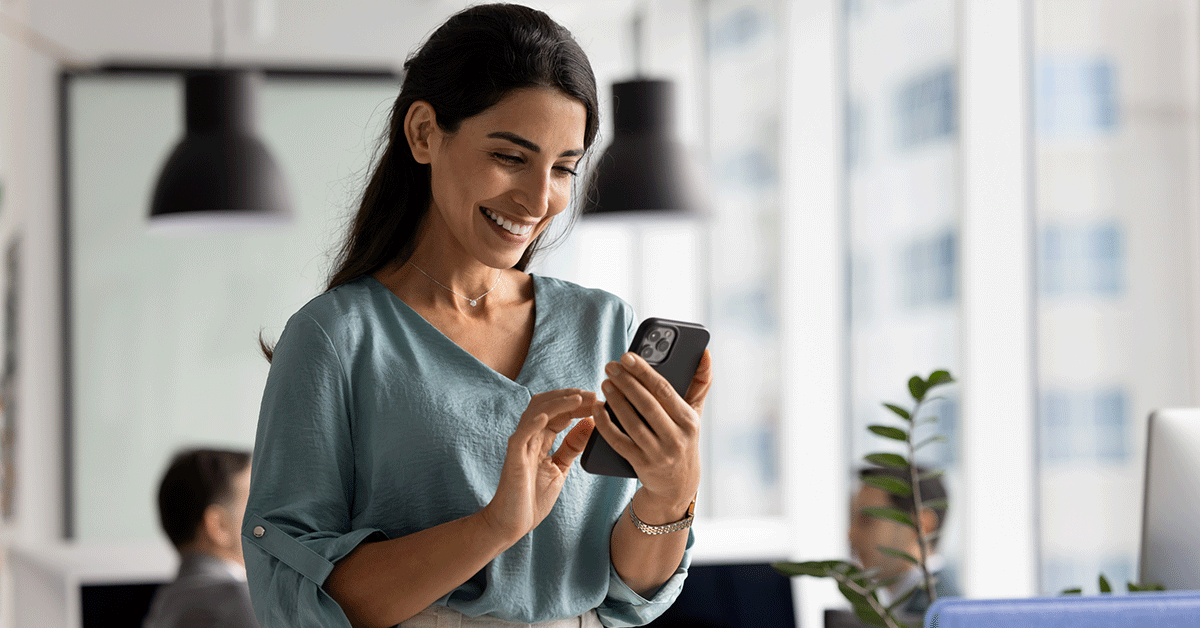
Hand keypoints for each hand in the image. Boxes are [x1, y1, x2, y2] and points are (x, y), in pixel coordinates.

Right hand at [481, 389, 596, 543]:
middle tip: (594, 395)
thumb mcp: (560, 468)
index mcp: (540, 439)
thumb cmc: (532, 498)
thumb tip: (590, 423)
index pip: (559, 412)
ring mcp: (520, 446)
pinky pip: (521, 435)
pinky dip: (533, 423)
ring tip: (579, 399)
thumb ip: (572, 447)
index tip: (599, 400)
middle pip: (547, 405)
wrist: (511, 523)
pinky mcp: (513, 458)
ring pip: (535, 413)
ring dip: (558, 403)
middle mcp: (529, 437)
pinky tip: (548, 416)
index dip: (578, 403)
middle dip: (571, 397)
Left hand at [592, 350, 712, 519]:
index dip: (645, 372)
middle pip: (647, 405)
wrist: (677, 486)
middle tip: (611, 366)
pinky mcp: (641, 465)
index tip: (627, 356)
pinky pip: (619, 442)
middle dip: (627, 382)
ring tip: (605, 383)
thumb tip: (705, 352)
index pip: (665, 391)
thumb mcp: (695, 414)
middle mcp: (676, 438)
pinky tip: (597, 409)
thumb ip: (700, 383)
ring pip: (632, 423)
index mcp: (689, 421)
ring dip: (615, 401)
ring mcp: (658, 453)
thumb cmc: (683, 438)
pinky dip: (606, 425)